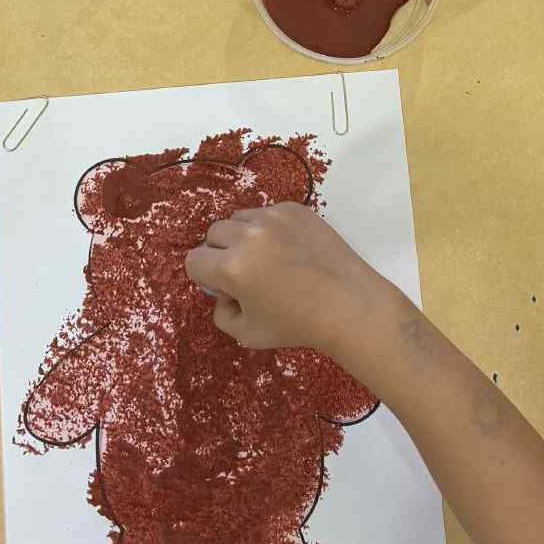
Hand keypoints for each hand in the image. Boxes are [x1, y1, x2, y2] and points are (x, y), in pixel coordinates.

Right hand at [185, 202, 388, 359]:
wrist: (349, 305)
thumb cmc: (297, 324)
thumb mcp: (247, 334)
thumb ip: (222, 312)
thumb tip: (222, 291)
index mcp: (231, 267)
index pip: (194, 261)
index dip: (205, 278)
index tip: (225, 288)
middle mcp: (248, 235)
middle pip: (213, 234)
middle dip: (221, 254)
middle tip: (246, 274)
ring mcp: (273, 217)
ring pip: (239, 219)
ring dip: (243, 237)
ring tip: (268, 259)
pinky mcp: (295, 209)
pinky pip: (267, 213)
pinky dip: (270, 229)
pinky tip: (290, 250)